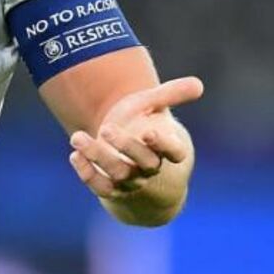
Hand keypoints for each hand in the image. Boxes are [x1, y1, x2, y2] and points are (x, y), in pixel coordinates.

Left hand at [68, 76, 202, 199]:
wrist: (127, 157)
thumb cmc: (143, 126)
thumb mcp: (154, 107)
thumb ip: (171, 95)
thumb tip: (198, 84)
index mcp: (166, 149)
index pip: (174, 152)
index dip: (164, 144)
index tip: (149, 132)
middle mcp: (150, 168)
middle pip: (145, 164)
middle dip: (126, 147)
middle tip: (106, 128)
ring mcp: (131, 180)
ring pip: (119, 174)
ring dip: (97, 156)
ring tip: (77, 137)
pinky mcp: (111, 189)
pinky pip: (101, 187)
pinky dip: (87, 174)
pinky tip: (75, 155)